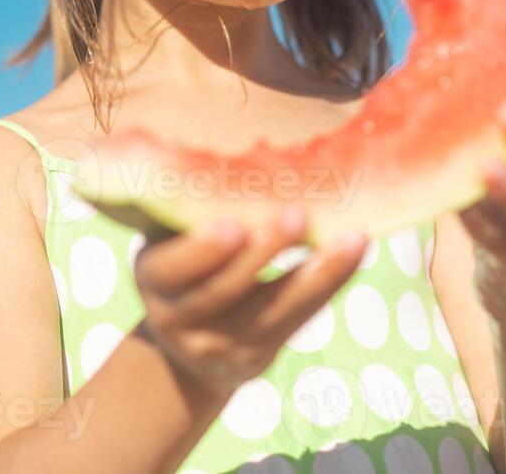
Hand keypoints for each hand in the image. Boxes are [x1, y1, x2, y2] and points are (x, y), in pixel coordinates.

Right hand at [132, 205, 367, 395]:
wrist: (182, 345)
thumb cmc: (184, 264)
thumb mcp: (171, 240)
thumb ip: (193, 208)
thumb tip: (245, 149)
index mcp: (152, 275)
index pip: (172, 268)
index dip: (202, 251)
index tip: (235, 224)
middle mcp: (177, 317)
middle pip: (224, 289)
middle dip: (264, 254)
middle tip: (298, 215)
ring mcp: (218, 345)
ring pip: (273, 310)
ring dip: (316, 274)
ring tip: (351, 239)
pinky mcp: (257, 356)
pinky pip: (297, 320)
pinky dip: (329, 285)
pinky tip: (353, 254)